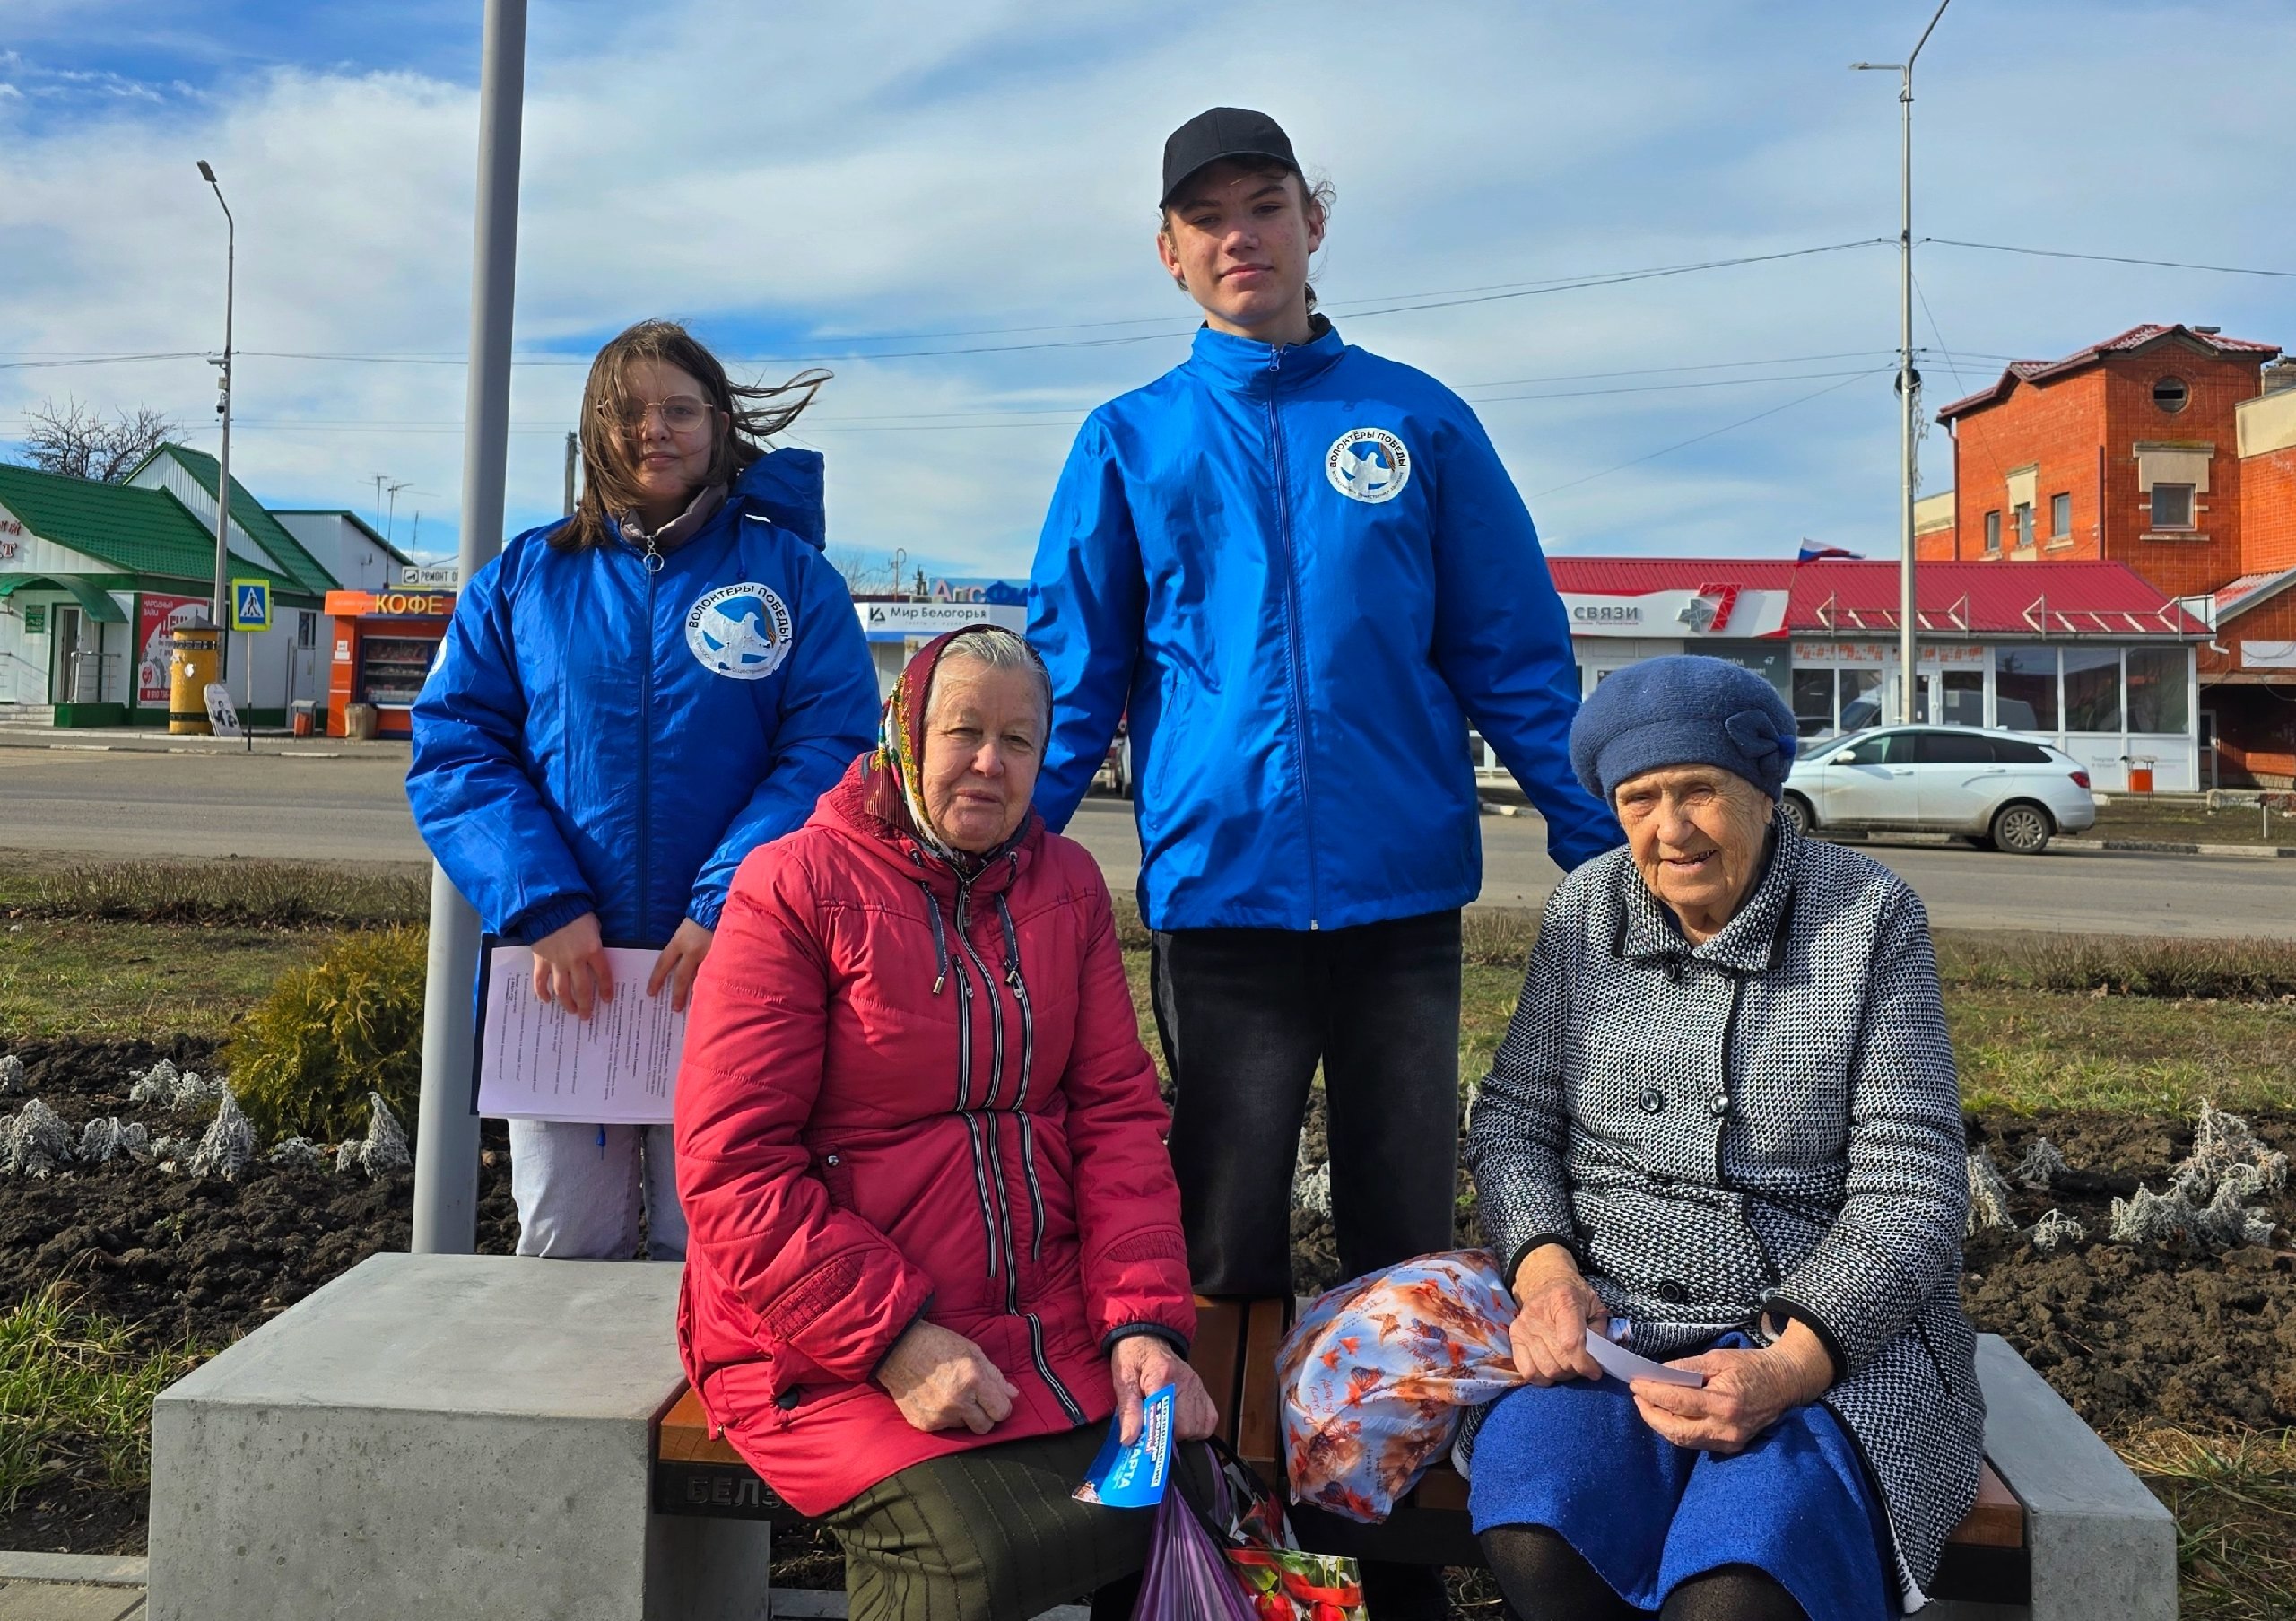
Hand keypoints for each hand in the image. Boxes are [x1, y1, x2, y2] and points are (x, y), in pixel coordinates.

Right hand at [531, 912, 611, 1018]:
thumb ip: (595, 942)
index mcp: (593, 950)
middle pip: (582, 989)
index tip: (607, 1001)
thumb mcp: (594, 925)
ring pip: (562, 990)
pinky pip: (540, 981)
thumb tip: (595, 954)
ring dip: (567, 1003)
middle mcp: (576, 960)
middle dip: (586, 1005)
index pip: (603, 976)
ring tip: (571, 1011)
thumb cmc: (575, 912)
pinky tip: (546, 1000)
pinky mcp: (541, 961)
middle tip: (587, 1016)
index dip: (606, 990)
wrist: (549, 906)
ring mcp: (557, 962)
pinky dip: (542, 992)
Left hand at [648, 919, 714, 1011]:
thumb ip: (680, 949)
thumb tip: (677, 969)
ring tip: (696, 1004)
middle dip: (677, 994)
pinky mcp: (722, 956)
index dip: (656, 979)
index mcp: (679, 941)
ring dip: (697, 992)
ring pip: (700, 978)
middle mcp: (692, 950)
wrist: (720, 907)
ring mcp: (709, 954)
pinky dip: (713, 983)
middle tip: (674, 1008)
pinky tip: (713, 992)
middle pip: (681, 977)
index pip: (663, 964)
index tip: (651, 992)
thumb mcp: (684, 932)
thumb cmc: (700, 919)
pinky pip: (715, 973)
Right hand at [875, 1320, 1018, 1435]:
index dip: (1001, 1406)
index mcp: (973, 1380)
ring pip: (964, 1428)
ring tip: (951, 1394)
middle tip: (975, 1400)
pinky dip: (944, 1417)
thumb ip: (995, 1375)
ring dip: (963, 1416)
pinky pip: (944, 1428)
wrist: (897, 1348)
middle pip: (985, 1427)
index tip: (995, 1400)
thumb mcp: (972, 1351)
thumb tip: (1012, 1395)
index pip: (1001, 1411)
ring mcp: (939, 1415)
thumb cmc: (937, 1344)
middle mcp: (957, 1401)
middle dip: (985, 1416)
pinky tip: (936, 1398)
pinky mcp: (924, 1423)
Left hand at [1110, 1334, 1219, 1445]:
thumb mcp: (1122, 1380)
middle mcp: (1185, 1381)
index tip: (1148, 1445)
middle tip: (1154, 1431)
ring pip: (1199, 1427)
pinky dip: (1198, 1428)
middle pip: (1186, 1426)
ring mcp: (1197, 1386)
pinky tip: (1182, 1423)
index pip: (1167, 1414)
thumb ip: (1128, 1410)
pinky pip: (1209, 1419)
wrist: (1147, 1338)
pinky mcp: (1203, 1390)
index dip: (1158, 1434)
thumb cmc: (1133, 1358)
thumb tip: (1129, 1439)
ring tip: (1167, 1425)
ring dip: (1183, 1433)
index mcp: (1162, 1376)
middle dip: (1169, 1436)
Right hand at [1507, 1246, 1608, 1384]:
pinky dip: (1542, 1378)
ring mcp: (1524, 1325)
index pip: (1571, 1343)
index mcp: (1564, 1300)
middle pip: (1559, 1359)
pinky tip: (1552, 1371)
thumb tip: (1598, 1361)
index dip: (1585, 1364)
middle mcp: (1539, 1313)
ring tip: (1569, 1366)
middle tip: (1584, 1366)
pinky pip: (1527, 1370)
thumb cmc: (1575, 1296)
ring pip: (1545, 1369)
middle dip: (1577, 1370)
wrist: (1547, 1282)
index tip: (1595, 1372)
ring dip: (1562, 1375)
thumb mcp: (1595, 1307)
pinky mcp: (1514, 1335)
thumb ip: (1600, 1332)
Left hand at [1630, 1320, 1833, 1454]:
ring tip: (1648, 1405)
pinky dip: (1678, 1431)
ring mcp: (1729, 1441)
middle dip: (1651, 1415)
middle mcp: (1726, 1428)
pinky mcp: (1731, 1447)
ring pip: (1684, 1441)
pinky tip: (1669, 1415)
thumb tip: (1657, 1374)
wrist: (1784, 1384)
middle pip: (1676, 1431)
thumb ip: (1686, 1368)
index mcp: (1724, 1402)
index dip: (1652, 1393)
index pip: (1678, 1401)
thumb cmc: (1750, 1367)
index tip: (1635, 1383)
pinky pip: (1697, 1442)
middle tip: (1638, 1397)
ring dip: (1661, 1425)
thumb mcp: (1718, 1358)